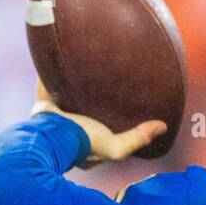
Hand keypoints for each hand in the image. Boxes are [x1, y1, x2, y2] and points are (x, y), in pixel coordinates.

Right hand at [31, 79, 166, 167]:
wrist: (47, 134)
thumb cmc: (81, 143)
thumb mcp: (115, 147)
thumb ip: (137, 138)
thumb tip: (163, 127)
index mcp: (85, 146)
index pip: (102, 137)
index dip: (112, 128)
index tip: (123, 113)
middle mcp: (69, 133)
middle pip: (84, 116)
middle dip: (92, 105)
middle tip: (104, 87)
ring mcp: (54, 119)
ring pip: (67, 100)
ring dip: (74, 88)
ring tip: (85, 70)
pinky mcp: (42, 104)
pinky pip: (48, 85)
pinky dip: (52, 74)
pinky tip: (59, 57)